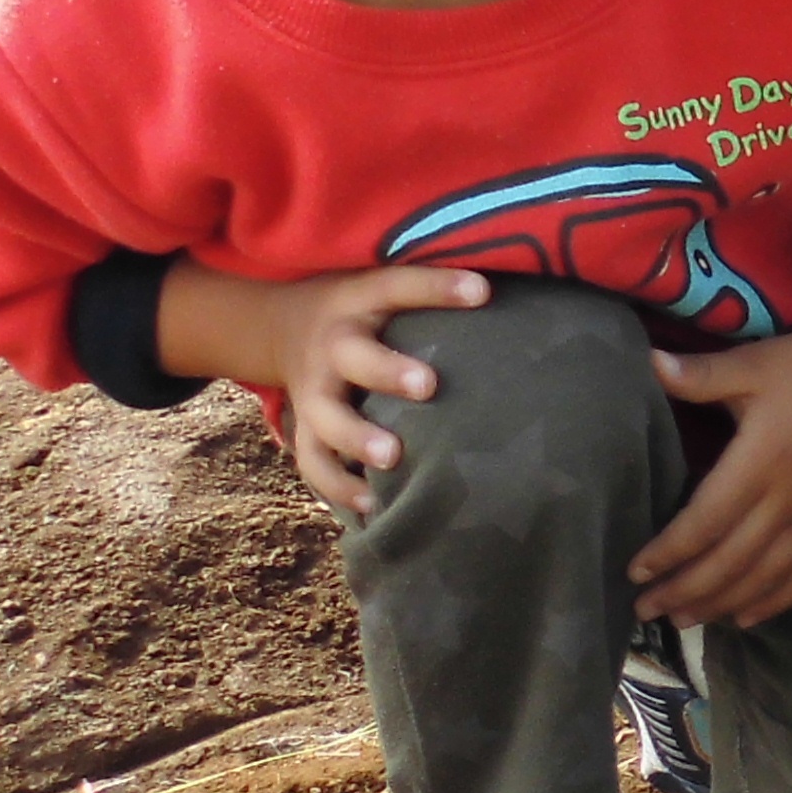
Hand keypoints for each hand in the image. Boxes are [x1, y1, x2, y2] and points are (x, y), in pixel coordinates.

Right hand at [231, 262, 494, 519]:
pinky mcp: (305, 428)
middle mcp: (333, 346)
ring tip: (393, 459)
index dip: (437, 288)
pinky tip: (372, 506)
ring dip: (358, 438)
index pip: (397, 287)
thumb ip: (430, 291)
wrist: (277, 328)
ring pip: (327, 418)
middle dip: (388, 371)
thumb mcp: (381, 287)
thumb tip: (514, 291)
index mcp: (358, 301)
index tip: (482, 291)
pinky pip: (314, 461)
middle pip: (355, 357)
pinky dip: (338, 486)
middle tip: (428, 385)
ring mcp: (314, 391)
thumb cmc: (361, 311)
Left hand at [634, 309, 791, 631]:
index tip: (635, 571)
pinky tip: (744, 617)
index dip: (667, 553)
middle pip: (728, 563)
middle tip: (644, 610)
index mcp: (760, 464)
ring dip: (719, 604)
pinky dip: (773, 602)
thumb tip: (648, 362)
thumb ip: (699, 374)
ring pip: (762, 578)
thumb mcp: (752, 364)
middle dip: (682, 591)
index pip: (703, 523)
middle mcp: (787, 503)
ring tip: (682, 621)